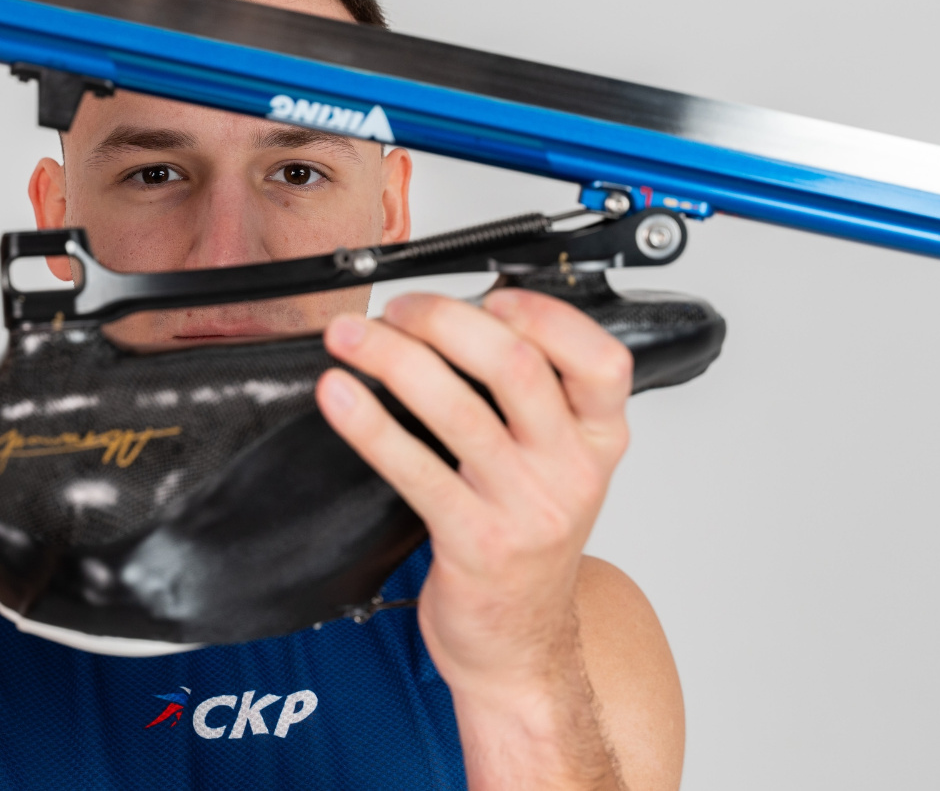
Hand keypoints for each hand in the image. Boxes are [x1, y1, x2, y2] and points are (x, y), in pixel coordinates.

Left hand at [316, 289, 631, 701]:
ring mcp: (525, 509)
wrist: (518, 645)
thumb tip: (458, 322)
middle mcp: (570, 470)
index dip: (543, 314)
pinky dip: (369, 424)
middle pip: (517, 367)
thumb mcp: (555, 468)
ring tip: (350, 338)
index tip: (487, 295)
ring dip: (393, 359)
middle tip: (397, 309)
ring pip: (459, 409)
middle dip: (444, 320)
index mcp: (598, 440)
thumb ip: (531, 403)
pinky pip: (415, 469)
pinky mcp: (474, 542)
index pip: (600, 358)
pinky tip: (339, 397)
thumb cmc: (526, 543)